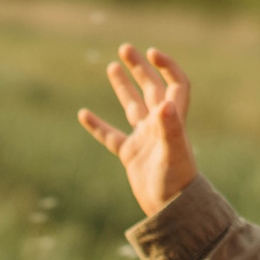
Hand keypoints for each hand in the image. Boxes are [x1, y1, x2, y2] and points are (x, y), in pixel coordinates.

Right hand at [78, 43, 198, 217]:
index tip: (152, 53)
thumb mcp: (172, 154)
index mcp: (172, 120)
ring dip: (124, 87)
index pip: (175, 85)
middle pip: (151, 89)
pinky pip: (111, 136)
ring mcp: (144, 139)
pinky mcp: (131, 154)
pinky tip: (83, 114)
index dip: (167, 67)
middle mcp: (159, 126)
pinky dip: (97, 126)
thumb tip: (166, 104)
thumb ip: (170, 128)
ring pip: (132, 106)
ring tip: (112, 66)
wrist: (170, 210)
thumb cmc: (175, 183)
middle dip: (140, 68)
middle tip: (125, 48)